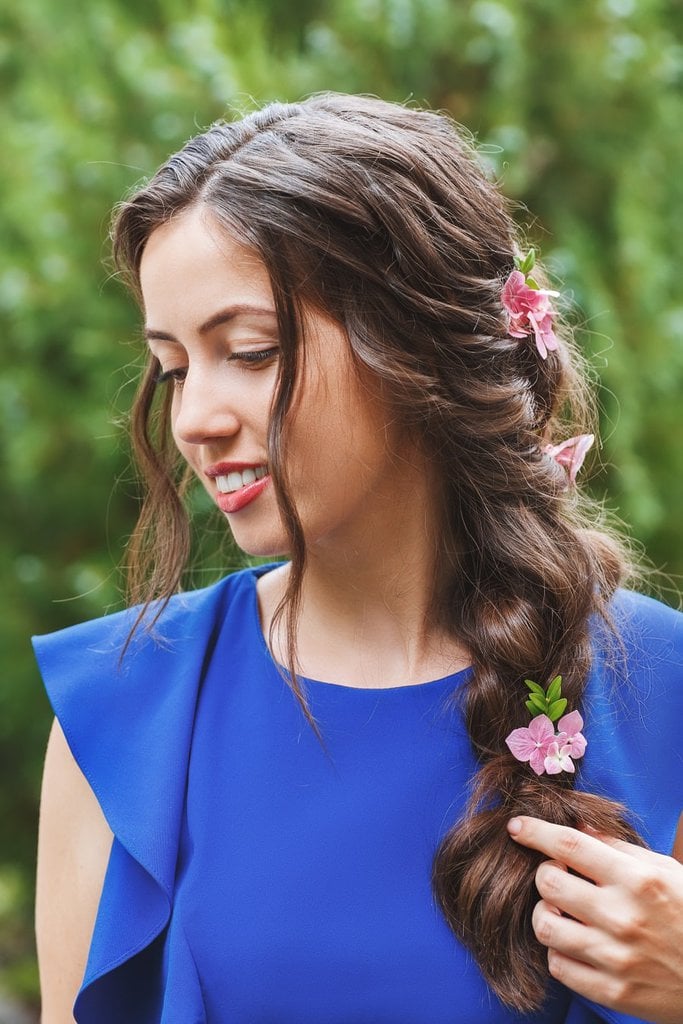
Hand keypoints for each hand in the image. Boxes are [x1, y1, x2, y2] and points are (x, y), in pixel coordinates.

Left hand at [507, 816, 682, 1023]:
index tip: (516, 826)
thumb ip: (618, 847)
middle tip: (558, 876)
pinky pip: (558, 966)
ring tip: (563, 911)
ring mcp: (615, 958)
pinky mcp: (612, 992)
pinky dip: (559, 950)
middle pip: (548, 884)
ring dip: (546, 913)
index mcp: (637, 880)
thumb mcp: (664, 870)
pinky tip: (574, 942)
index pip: (568, 846)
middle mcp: (622, 917)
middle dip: (545, 874)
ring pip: (545, 926)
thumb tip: (578, 826)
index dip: (535, 832)